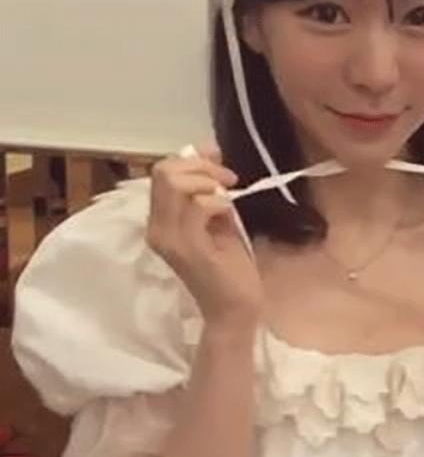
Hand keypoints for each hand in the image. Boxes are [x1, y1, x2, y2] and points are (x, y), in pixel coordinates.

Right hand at [146, 144, 262, 328]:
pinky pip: (197, 205)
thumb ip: (210, 186)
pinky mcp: (187, 247)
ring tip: (227, 201)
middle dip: (201, 166)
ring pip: (174, 183)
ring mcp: (168, 238)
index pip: (161, 171)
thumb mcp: (219, 217)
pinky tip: (228, 214)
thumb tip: (209, 148)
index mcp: (160, 219)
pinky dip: (217, 201)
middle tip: (227, 182)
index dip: (193, 161)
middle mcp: (156, 227)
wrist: (235, 308)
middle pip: (163, 171)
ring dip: (209, 182)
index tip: (221, 171)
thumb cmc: (229, 267)